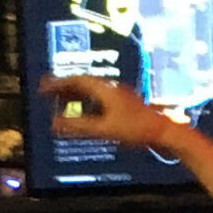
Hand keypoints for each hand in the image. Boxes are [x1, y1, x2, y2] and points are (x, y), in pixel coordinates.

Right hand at [42, 74, 178, 149]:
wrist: (168, 133)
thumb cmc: (140, 129)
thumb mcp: (104, 129)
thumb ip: (78, 126)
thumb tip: (54, 124)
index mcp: (106, 89)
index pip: (76, 80)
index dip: (57, 83)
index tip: (43, 87)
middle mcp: (114, 89)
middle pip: (83, 83)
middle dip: (64, 88)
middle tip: (49, 94)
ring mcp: (122, 96)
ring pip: (93, 91)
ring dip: (76, 96)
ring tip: (63, 104)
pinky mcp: (128, 105)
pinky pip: (103, 99)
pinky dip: (89, 103)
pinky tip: (86, 113)